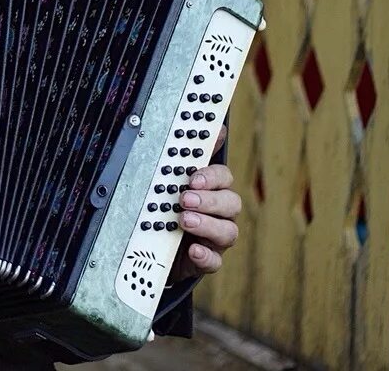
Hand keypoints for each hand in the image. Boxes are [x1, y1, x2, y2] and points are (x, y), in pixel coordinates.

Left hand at [170, 126, 239, 282]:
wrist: (158, 245)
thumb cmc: (172, 206)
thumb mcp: (176, 180)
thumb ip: (193, 155)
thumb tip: (216, 127)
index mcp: (214, 190)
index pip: (224, 177)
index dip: (212, 177)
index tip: (194, 178)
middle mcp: (220, 213)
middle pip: (231, 203)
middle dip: (209, 200)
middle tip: (185, 199)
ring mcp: (216, 238)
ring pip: (228, 231)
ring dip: (207, 225)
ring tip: (184, 221)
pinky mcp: (208, 260)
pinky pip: (215, 261)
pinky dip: (205, 255)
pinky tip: (193, 249)